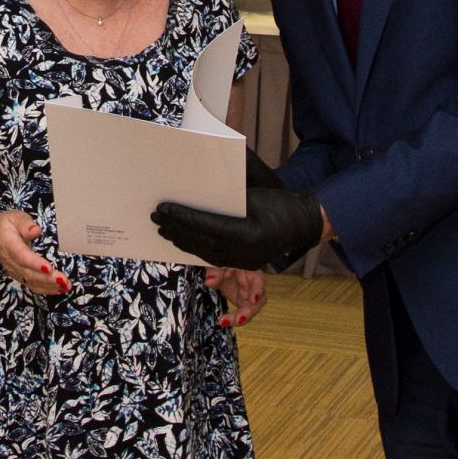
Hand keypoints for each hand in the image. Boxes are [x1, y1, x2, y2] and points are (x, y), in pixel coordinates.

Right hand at [0, 210, 69, 294]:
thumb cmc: (7, 226)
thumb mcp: (14, 217)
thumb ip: (25, 223)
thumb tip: (36, 230)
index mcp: (9, 244)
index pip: (22, 256)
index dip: (35, 263)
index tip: (48, 268)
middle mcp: (11, 261)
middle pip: (29, 273)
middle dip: (47, 278)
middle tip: (64, 280)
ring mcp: (15, 271)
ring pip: (32, 282)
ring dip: (49, 286)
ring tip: (66, 285)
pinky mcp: (20, 276)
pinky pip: (33, 286)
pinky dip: (47, 289)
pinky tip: (60, 289)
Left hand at [153, 183, 323, 267]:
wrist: (302, 224)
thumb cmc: (280, 204)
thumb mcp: (254, 197)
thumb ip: (227, 201)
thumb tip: (197, 195)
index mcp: (248, 235)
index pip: (206, 226)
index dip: (183, 217)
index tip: (163, 208)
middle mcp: (243, 253)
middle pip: (200, 241)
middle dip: (175, 228)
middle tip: (155, 216)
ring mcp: (242, 261)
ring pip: (203, 252)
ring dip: (180, 240)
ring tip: (162, 228)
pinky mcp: (241, 263)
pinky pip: (211, 257)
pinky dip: (193, 248)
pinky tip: (181, 240)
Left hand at [206, 267, 267, 327]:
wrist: (220, 267)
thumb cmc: (223, 260)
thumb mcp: (218, 262)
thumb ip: (215, 270)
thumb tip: (210, 281)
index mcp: (249, 270)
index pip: (259, 280)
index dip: (258, 290)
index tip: (253, 300)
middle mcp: (252, 284)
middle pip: (258, 300)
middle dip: (248, 311)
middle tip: (238, 319)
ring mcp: (248, 294)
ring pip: (251, 309)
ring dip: (240, 317)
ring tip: (224, 321)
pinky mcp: (242, 301)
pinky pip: (242, 313)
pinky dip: (234, 318)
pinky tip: (223, 321)